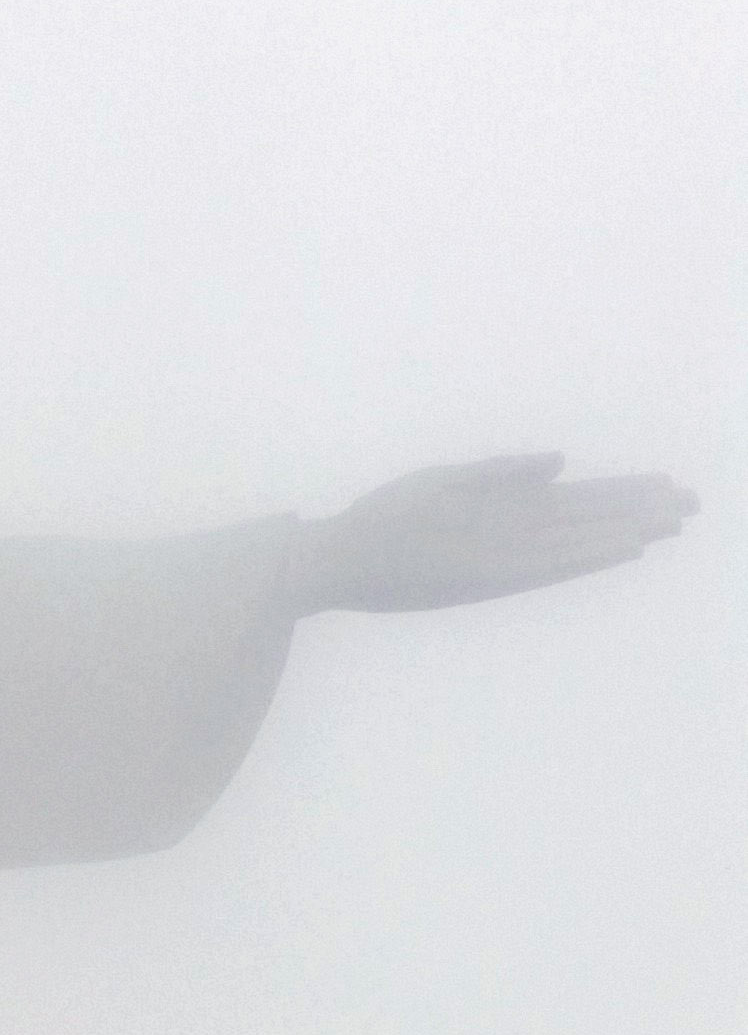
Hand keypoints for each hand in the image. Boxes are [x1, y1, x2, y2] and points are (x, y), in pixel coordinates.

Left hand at [292, 455, 696, 615]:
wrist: (340, 557)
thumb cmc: (387, 520)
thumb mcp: (446, 482)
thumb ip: (503, 472)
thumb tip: (561, 461)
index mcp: (505, 511)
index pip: (579, 500)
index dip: (624, 494)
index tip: (666, 486)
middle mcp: (514, 535)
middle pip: (591, 518)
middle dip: (640, 511)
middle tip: (693, 504)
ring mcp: (504, 555)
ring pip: (582, 540)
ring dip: (628, 531)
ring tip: (674, 522)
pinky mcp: (489, 573)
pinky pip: (551, 564)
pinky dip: (589, 555)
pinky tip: (624, 547)